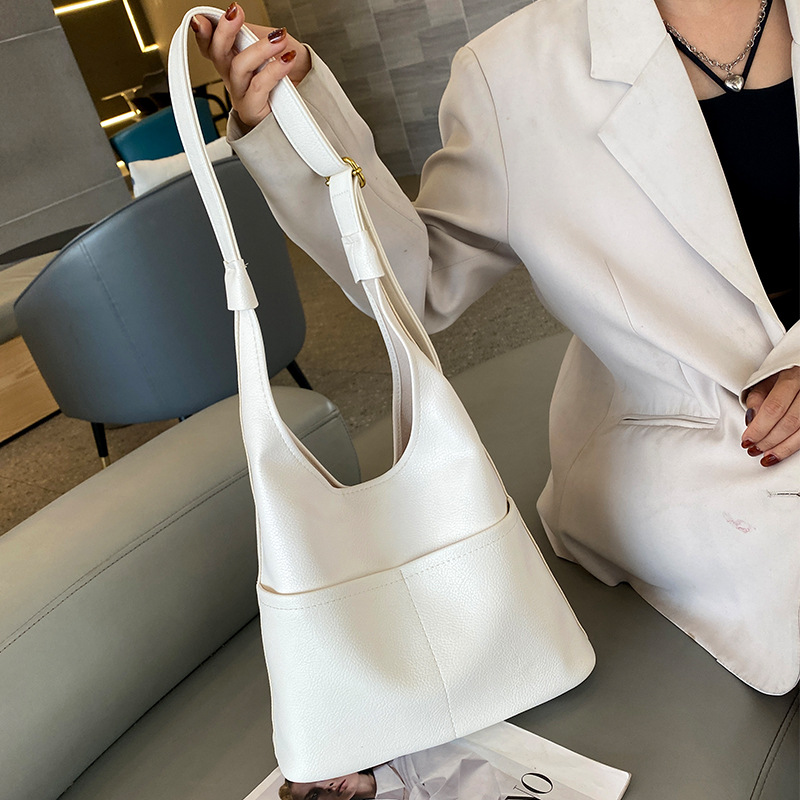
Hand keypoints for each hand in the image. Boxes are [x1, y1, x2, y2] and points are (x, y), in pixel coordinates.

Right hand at [192, 3, 310, 130]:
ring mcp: (241, 95)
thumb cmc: (291, 70)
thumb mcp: (271, 42)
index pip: (210, 45)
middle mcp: (233, 77)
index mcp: (232, 60)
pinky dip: (273, 71)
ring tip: (279, 39)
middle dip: (224, 31)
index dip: (202, 32)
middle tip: (236, 13)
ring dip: (260, 49)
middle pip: (218, 54)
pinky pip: (258, 87)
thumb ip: (251, 32)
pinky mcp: (253, 110)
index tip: (202, 18)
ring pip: (239, 68)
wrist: (311, 95)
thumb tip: (236, 19)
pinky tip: (287, 60)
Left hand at [742, 366, 799, 465]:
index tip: (747, 439)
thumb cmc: (785, 373)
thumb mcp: (766, 379)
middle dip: (769, 440)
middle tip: (754, 449)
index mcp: (793, 377)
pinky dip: (794, 445)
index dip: (759, 428)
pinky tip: (783, 451)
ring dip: (783, 448)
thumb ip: (756, 398)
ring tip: (767, 456)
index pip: (774, 408)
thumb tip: (751, 420)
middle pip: (789, 422)